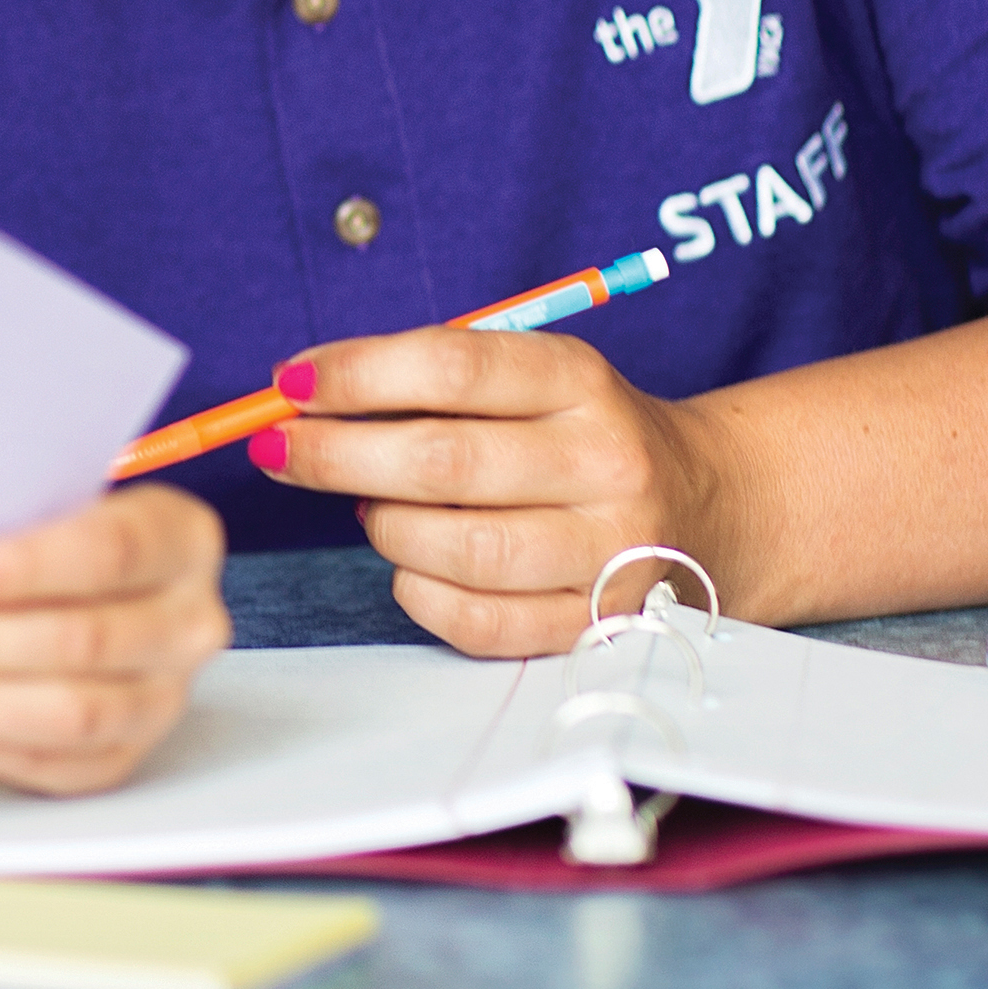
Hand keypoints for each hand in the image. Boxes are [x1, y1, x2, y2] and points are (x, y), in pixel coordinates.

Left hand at [0, 486, 228, 793]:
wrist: (86, 584)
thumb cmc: (51, 530)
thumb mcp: (42, 494)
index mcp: (180, 540)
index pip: (108, 552)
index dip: (22, 569)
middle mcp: (188, 624)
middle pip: (84, 641)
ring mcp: (163, 698)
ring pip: (71, 715)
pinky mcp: (123, 755)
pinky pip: (48, 765)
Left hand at [250, 331, 725, 654]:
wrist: (710, 502)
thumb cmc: (575, 432)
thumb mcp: (530, 375)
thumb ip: (430, 379)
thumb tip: (302, 398)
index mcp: (581, 381)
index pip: (455, 365)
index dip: (357, 373)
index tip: (289, 383)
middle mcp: (606, 463)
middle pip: (445, 461)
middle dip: (336, 455)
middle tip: (277, 449)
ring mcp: (611, 550)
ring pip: (459, 548)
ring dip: (383, 526)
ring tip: (367, 508)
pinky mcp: (600, 622)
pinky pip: (481, 622)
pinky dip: (420, 594)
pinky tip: (409, 566)